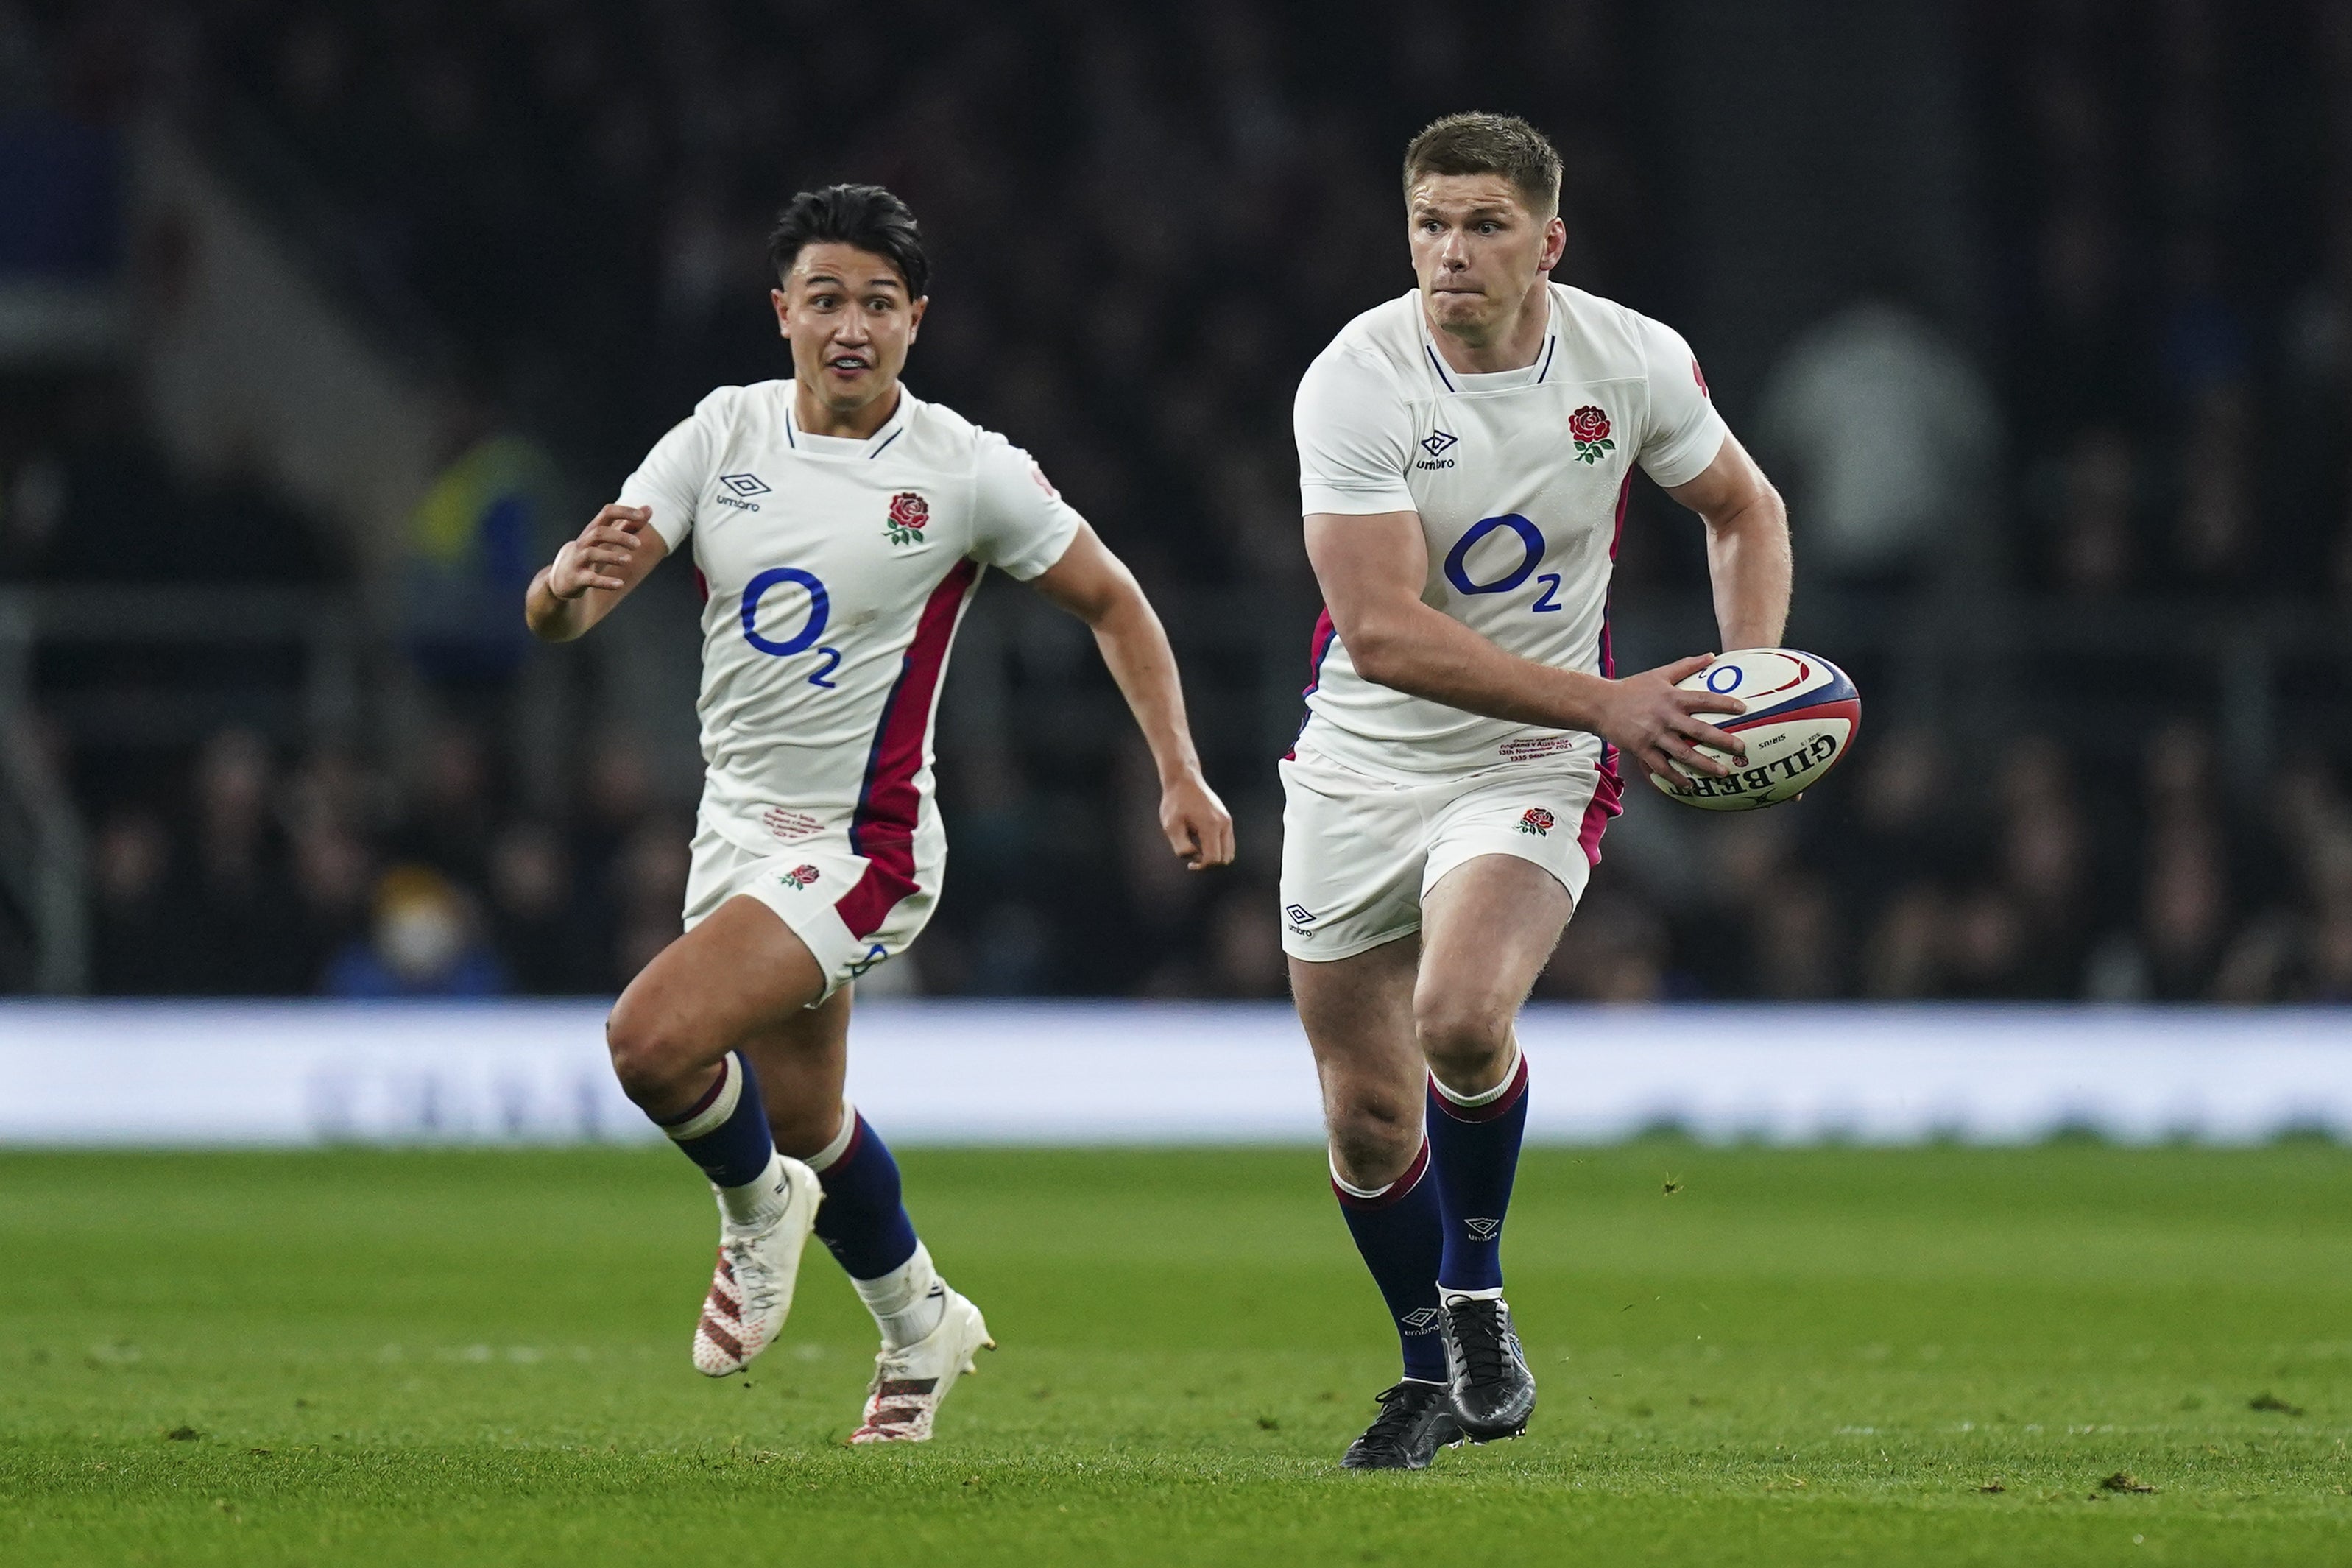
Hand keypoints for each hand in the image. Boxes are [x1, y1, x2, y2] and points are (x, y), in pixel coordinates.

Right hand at [548, 504, 650, 598]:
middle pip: (599, 532)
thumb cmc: (589, 554)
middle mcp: (584, 542)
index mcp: (593, 530)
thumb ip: (628, 524)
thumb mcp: (607, 538)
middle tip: (639, 545)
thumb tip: (649, 508)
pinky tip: (620, 584)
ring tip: (629, 560)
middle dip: (619, 536)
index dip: (624, 511)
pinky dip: (605, 582)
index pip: (607, 512)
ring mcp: (578, 560)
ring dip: (611, 556)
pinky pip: (590, 579)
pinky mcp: (577, 578)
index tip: (641, 516)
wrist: (561, 578)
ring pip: (592, 553)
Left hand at [1160, 768, 1234, 871]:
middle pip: (1224, 859)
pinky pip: (1228, 843)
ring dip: (1214, 855)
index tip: (1189, 863)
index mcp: (1211, 826)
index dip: (1201, 866)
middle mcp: (1224, 824)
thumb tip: (1195, 857)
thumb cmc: (1175, 803)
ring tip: (1197, 847)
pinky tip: (1201, 840)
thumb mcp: (1171, 826)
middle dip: (1209, 863)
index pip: (1214, 859)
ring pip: (1228, 852)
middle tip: (1192, 854)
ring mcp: (1227, 821)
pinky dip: (1217, 848)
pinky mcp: (1227, 819)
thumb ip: (1182, 847)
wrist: (1184, 780)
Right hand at [1595, 653, 1746, 785]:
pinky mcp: (1642, 749)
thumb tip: (1711, 656)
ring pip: (1683, 753)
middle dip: (1722, 741)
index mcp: (1672, 698)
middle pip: (1699, 731)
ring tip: (1722, 773)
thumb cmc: (1632, 688)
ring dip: (1704, 765)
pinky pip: (1661, 767)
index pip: (1704, 699)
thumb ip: (1686, 666)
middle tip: (1741, 749)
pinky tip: (1689, 784)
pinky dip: (1675, 777)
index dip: (1724, 704)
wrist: (1601, 704)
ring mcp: (1654, 735)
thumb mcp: (1659, 674)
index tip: (1743, 709)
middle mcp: (1666, 717)